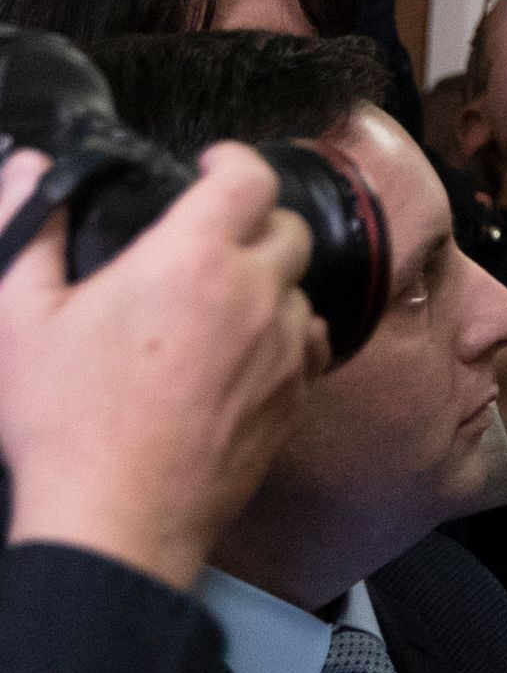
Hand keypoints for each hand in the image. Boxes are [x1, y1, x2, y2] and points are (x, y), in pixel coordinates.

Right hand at [0, 143, 323, 587]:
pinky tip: (246, 348)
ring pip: (303, 290)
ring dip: (271, 282)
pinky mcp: (296, 398)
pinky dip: (287, 335)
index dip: (233, 159)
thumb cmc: (63, 418)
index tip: (211, 164)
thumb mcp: (17, 314)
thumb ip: (30, 227)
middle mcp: (255, 296)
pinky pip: (311, 345)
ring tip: (222, 296)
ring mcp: (284, 350)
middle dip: (255, 220)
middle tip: (212, 234)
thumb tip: (31, 168)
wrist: (117, 513)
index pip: (248, 178)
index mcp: (191, 260)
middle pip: (288, 230)